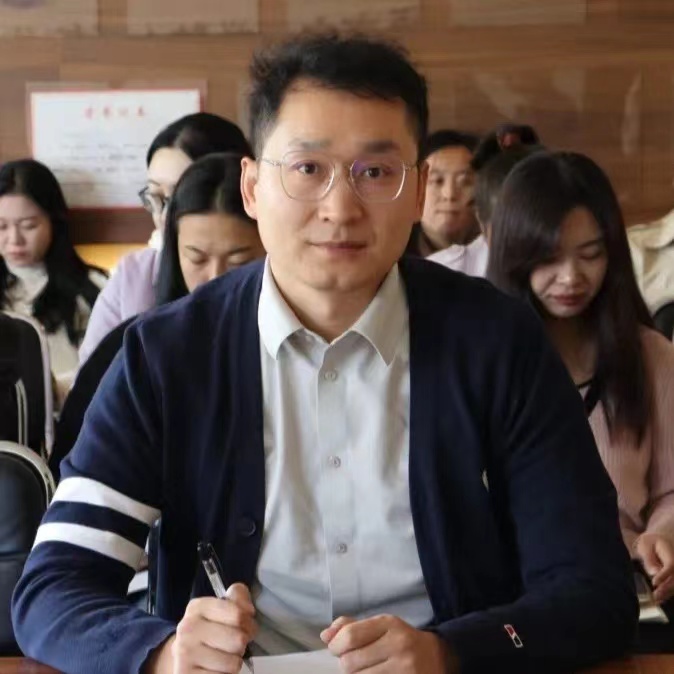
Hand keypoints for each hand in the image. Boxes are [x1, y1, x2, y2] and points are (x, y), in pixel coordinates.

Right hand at [145, 584, 256, 673]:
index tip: (245, 626)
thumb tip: (247, 610)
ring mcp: (185, 654)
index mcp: (198, 607)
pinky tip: (215, 669)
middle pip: (238, 640)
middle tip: (234, 644)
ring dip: (233, 662)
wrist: (184, 656)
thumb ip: (239, 597)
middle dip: (242, 644)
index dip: (249, 623)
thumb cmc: (211, 630)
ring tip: (224, 657)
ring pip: (233, 663)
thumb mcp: (224, 607)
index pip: (238, 614)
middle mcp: (188, 628)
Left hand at [320, 614, 455, 673]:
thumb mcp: (380, 626)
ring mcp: (404, 669)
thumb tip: (325, 636)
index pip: (350, 636)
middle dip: (346, 664)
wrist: (438, 657)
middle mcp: (398, 645)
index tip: (336, 649)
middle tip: (354, 663)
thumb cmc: (401, 640)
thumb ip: (351, 627)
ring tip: (367, 670)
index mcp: (389, 624)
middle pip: (350, 662)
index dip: (335, 646)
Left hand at [635, 534, 673, 603]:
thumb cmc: (651, 543)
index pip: (671, 565)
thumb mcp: (645, 544)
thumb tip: (654, 573)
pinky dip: (669, 593)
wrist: (664, 540)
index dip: (664, 575)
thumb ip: (648, 558)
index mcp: (671, 552)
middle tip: (654, 596)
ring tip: (656, 600)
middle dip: (666, 588)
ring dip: (668, 593)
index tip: (654, 582)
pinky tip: (660, 599)